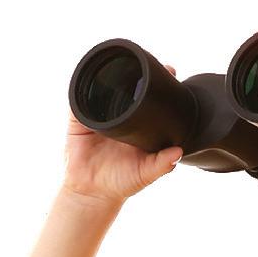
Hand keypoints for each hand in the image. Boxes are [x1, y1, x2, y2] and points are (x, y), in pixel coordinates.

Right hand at [61, 64, 184, 206]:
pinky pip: (78, 100)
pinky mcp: (79, 120)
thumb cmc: (121, 183)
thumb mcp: (146, 173)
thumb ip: (162, 164)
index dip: (159, 85)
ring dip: (110, 75)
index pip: (149, 99)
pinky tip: (92, 80)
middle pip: (127, 87)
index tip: (171, 71)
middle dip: (137, 73)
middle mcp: (119, 117)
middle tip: (152, 63)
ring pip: (103, 89)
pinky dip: (82, 89)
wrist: (93, 193)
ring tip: (123, 64)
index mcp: (137, 126)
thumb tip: (179, 152)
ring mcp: (99, 116)